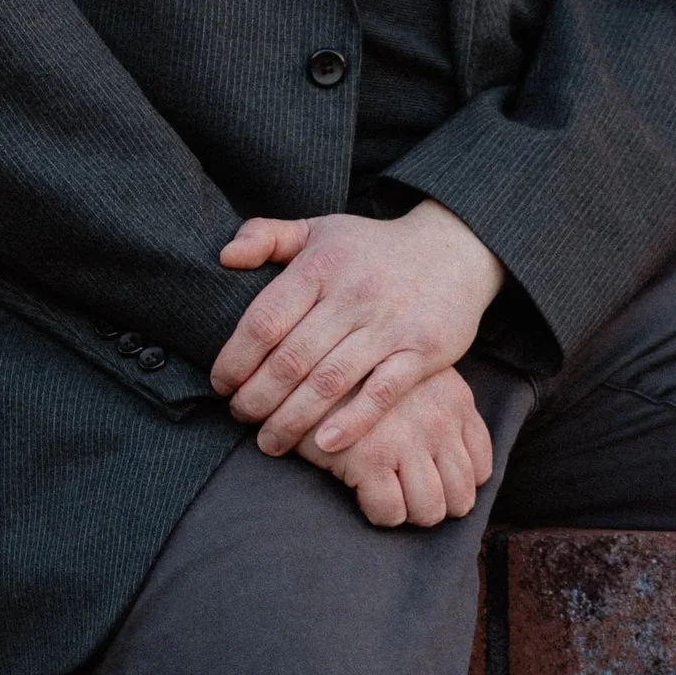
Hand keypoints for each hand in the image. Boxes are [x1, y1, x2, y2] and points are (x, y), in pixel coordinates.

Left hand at [212, 198, 503, 461]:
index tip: (221, 384)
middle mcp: (353, 295)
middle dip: (257, 397)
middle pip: (291, 358)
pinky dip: (352, 422)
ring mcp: (390, 324)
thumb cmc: (372, 248)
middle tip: (240, 417)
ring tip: (269, 441)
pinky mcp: (423, 350)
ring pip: (329, 382)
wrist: (454, 249)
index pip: (264, 320)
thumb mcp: (319, 229)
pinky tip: (324, 445)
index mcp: (321, 266)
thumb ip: (266, 236)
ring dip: (292, 419)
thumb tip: (224, 256)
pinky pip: (381, 393)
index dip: (235, 358)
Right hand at [308, 363, 494, 528]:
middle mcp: (439, 422)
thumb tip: (451, 458)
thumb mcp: (414, 377)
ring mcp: (406, 441)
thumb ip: (438, 408)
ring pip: (429, 510)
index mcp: (456, 400)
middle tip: (408, 499)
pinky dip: (378, 512)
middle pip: (461, 497)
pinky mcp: (370, 458)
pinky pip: (389, 512)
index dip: (456, 485)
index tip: (431, 484)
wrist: (307, 362)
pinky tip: (362, 493)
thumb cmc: (360, 375)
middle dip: (435, 506)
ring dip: (408, 513)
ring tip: (388, 498)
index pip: (480, 468)